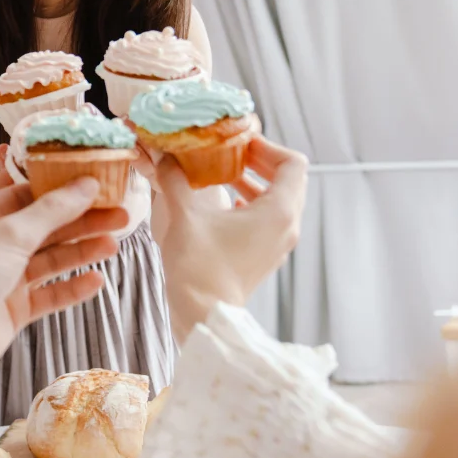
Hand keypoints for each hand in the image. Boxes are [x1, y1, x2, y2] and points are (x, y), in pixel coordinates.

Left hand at [0, 178, 127, 388]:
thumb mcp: (10, 233)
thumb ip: (51, 210)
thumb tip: (85, 183)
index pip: (30, 193)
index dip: (63, 187)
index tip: (97, 182)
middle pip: (47, 227)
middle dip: (82, 220)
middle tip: (122, 214)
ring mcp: (5, 278)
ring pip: (51, 260)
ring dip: (82, 251)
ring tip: (115, 243)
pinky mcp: (13, 309)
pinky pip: (49, 295)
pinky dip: (72, 288)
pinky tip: (96, 281)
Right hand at [141, 136, 307, 342]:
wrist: (203, 315)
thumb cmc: (199, 267)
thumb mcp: (184, 214)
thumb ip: (175, 179)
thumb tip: (164, 155)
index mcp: (278, 211)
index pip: (293, 163)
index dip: (267, 146)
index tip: (238, 142)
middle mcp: (287, 226)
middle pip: (289, 180)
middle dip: (260, 161)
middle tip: (229, 152)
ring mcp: (279, 243)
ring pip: (279, 200)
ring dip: (255, 181)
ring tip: (222, 173)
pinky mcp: (266, 255)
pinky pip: (269, 218)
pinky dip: (251, 203)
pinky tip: (222, 201)